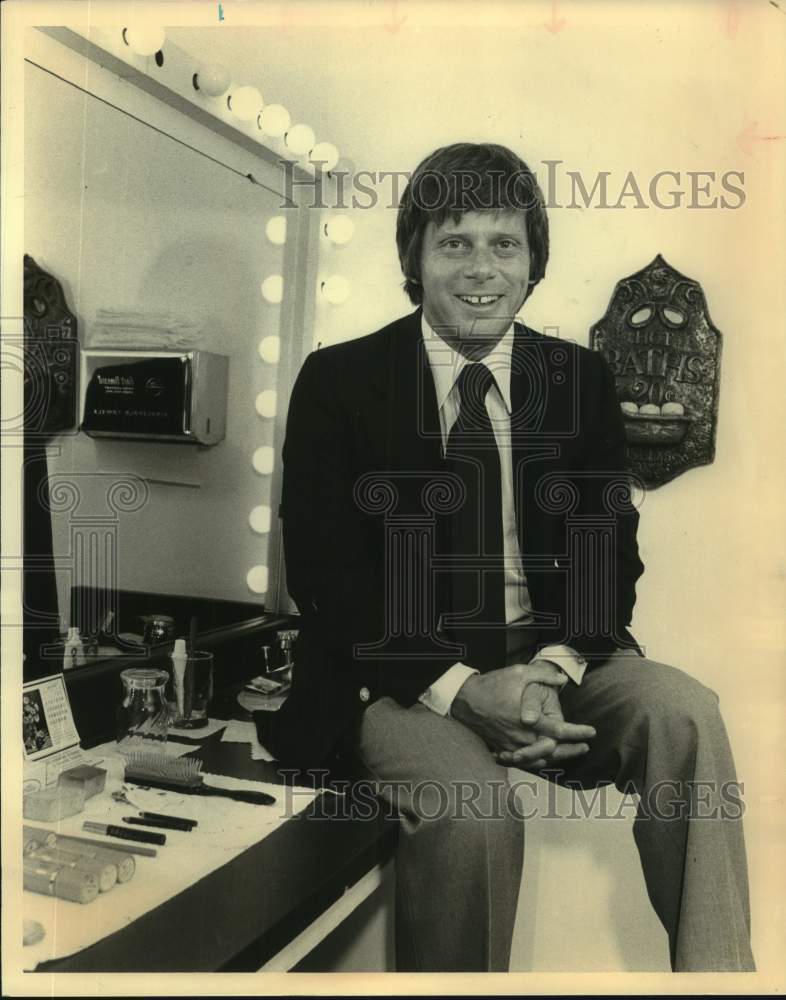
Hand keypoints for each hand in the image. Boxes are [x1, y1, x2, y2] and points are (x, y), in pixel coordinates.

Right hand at [451, 661, 583, 768]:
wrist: (464, 699)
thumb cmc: (492, 685)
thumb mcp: (519, 673)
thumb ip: (543, 676)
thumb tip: (562, 678)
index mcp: (528, 720)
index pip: (560, 730)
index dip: (578, 733)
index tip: (591, 732)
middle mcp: (521, 737)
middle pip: (553, 751)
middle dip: (571, 750)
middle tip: (585, 747)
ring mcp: (511, 746)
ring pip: (539, 760)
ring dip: (556, 758)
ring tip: (568, 754)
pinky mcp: (502, 749)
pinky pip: (523, 761)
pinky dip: (537, 762)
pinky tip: (544, 759)